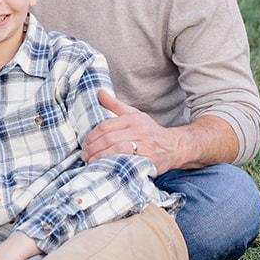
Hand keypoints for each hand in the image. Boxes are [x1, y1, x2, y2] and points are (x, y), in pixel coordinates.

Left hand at [81, 93, 241, 173]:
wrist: (175, 147)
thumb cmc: (150, 131)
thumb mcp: (135, 115)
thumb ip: (116, 105)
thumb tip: (99, 92)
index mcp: (134, 118)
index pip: (106, 126)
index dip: (91, 136)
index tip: (84, 144)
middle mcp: (141, 130)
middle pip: (110, 139)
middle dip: (93, 148)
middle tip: (85, 155)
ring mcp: (146, 146)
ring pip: (117, 150)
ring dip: (100, 157)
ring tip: (91, 162)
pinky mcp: (150, 161)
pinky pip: (128, 163)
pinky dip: (113, 165)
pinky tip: (105, 167)